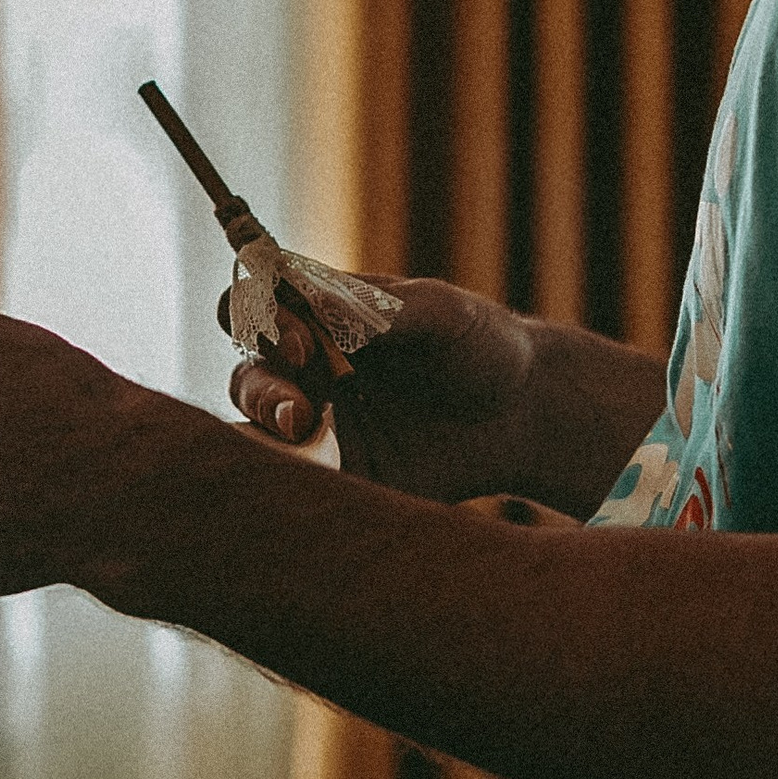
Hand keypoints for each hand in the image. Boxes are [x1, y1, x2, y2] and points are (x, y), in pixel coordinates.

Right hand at [224, 277, 540, 503]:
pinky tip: (313, 476)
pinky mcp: (339, 473)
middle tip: (302, 402)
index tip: (303, 341)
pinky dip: (293, 477)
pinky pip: (298, 480)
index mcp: (322, 315)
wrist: (527, 413)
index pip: (256, 305)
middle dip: (263, 385)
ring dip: (268, 427)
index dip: (259, 317)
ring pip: (259, 426)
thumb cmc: (483, 346)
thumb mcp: (440, 315)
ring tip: (303, 430)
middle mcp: (309, 367)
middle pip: (250, 370)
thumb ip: (375, 310)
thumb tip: (310, 298)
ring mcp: (320, 423)